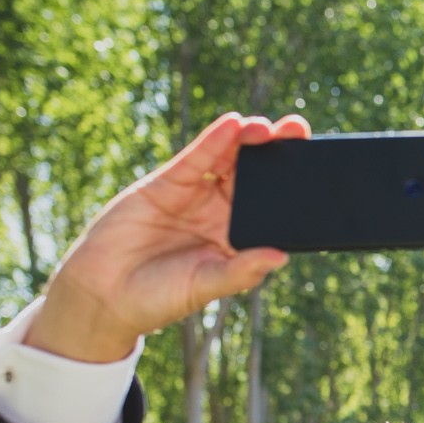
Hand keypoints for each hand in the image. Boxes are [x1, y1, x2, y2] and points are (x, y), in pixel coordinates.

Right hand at [26, 112, 309, 362]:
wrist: (105, 294)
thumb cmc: (159, 298)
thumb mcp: (205, 286)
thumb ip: (240, 271)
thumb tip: (280, 257)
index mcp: (237, 240)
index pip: (272, 208)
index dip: (292, 190)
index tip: (318, 173)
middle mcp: (220, 213)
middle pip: (254, 177)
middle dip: (277, 153)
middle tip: (301, 131)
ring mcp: (195, 196)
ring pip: (227, 160)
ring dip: (249, 140)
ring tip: (270, 126)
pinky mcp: (166, 183)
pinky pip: (196, 158)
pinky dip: (214, 140)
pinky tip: (233, 124)